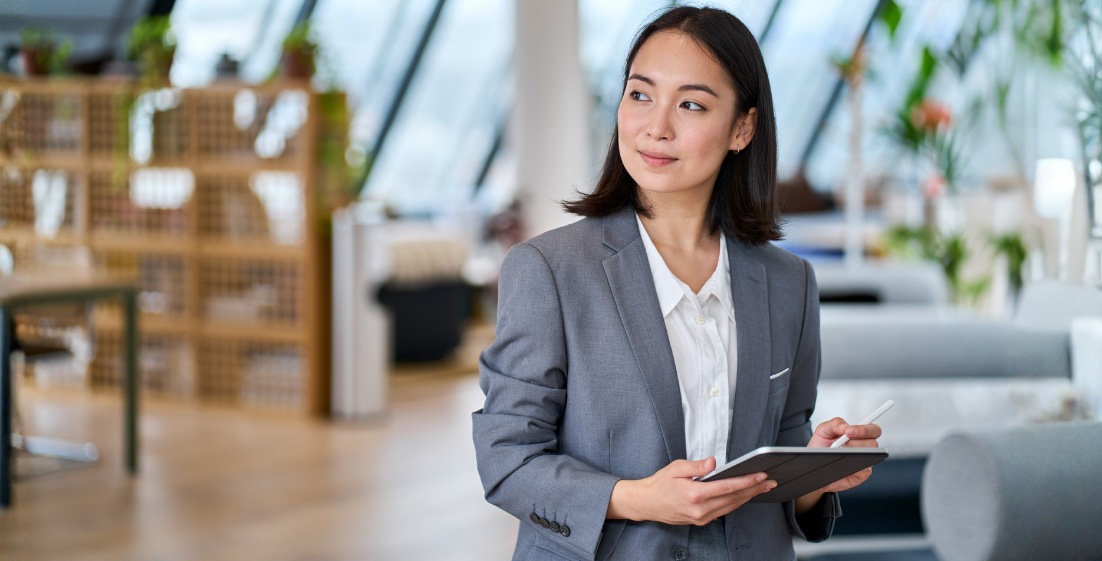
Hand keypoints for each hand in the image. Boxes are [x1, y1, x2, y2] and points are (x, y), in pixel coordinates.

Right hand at [607, 457, 775, 524]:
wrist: (647, 503)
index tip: (761, 475)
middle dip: (754, 489)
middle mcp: (700, 509)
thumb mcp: (676, 468)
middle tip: (770, 481)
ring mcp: (701, 518)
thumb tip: (715, 462)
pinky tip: (745, 495)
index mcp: (695, 494)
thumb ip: (697, 466)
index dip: (747, 481)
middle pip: (734, 498)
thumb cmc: (660, 483)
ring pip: (731, 506)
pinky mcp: (701, 521)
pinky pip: (724, 511)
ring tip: (763, 487)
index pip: (727, 487)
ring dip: (748, 497)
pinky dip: (736, 502)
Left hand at [807, 417, 881, 492]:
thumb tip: (846, 426)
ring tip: (840, 454)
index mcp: (859, 435)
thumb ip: (835, 423)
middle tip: (844, 444)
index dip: (865, 430)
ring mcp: (864, 462)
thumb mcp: (823, 430)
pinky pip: (863, 473)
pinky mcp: (860, 475)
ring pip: (870, 458)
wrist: (813, 463)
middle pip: (874, 444)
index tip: (849, 431)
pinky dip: (853, 468)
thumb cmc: (822, 446)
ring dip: (854, 454)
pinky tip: (842, 465)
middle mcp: (864, 448)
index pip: (873, 430)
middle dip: (858, 442)